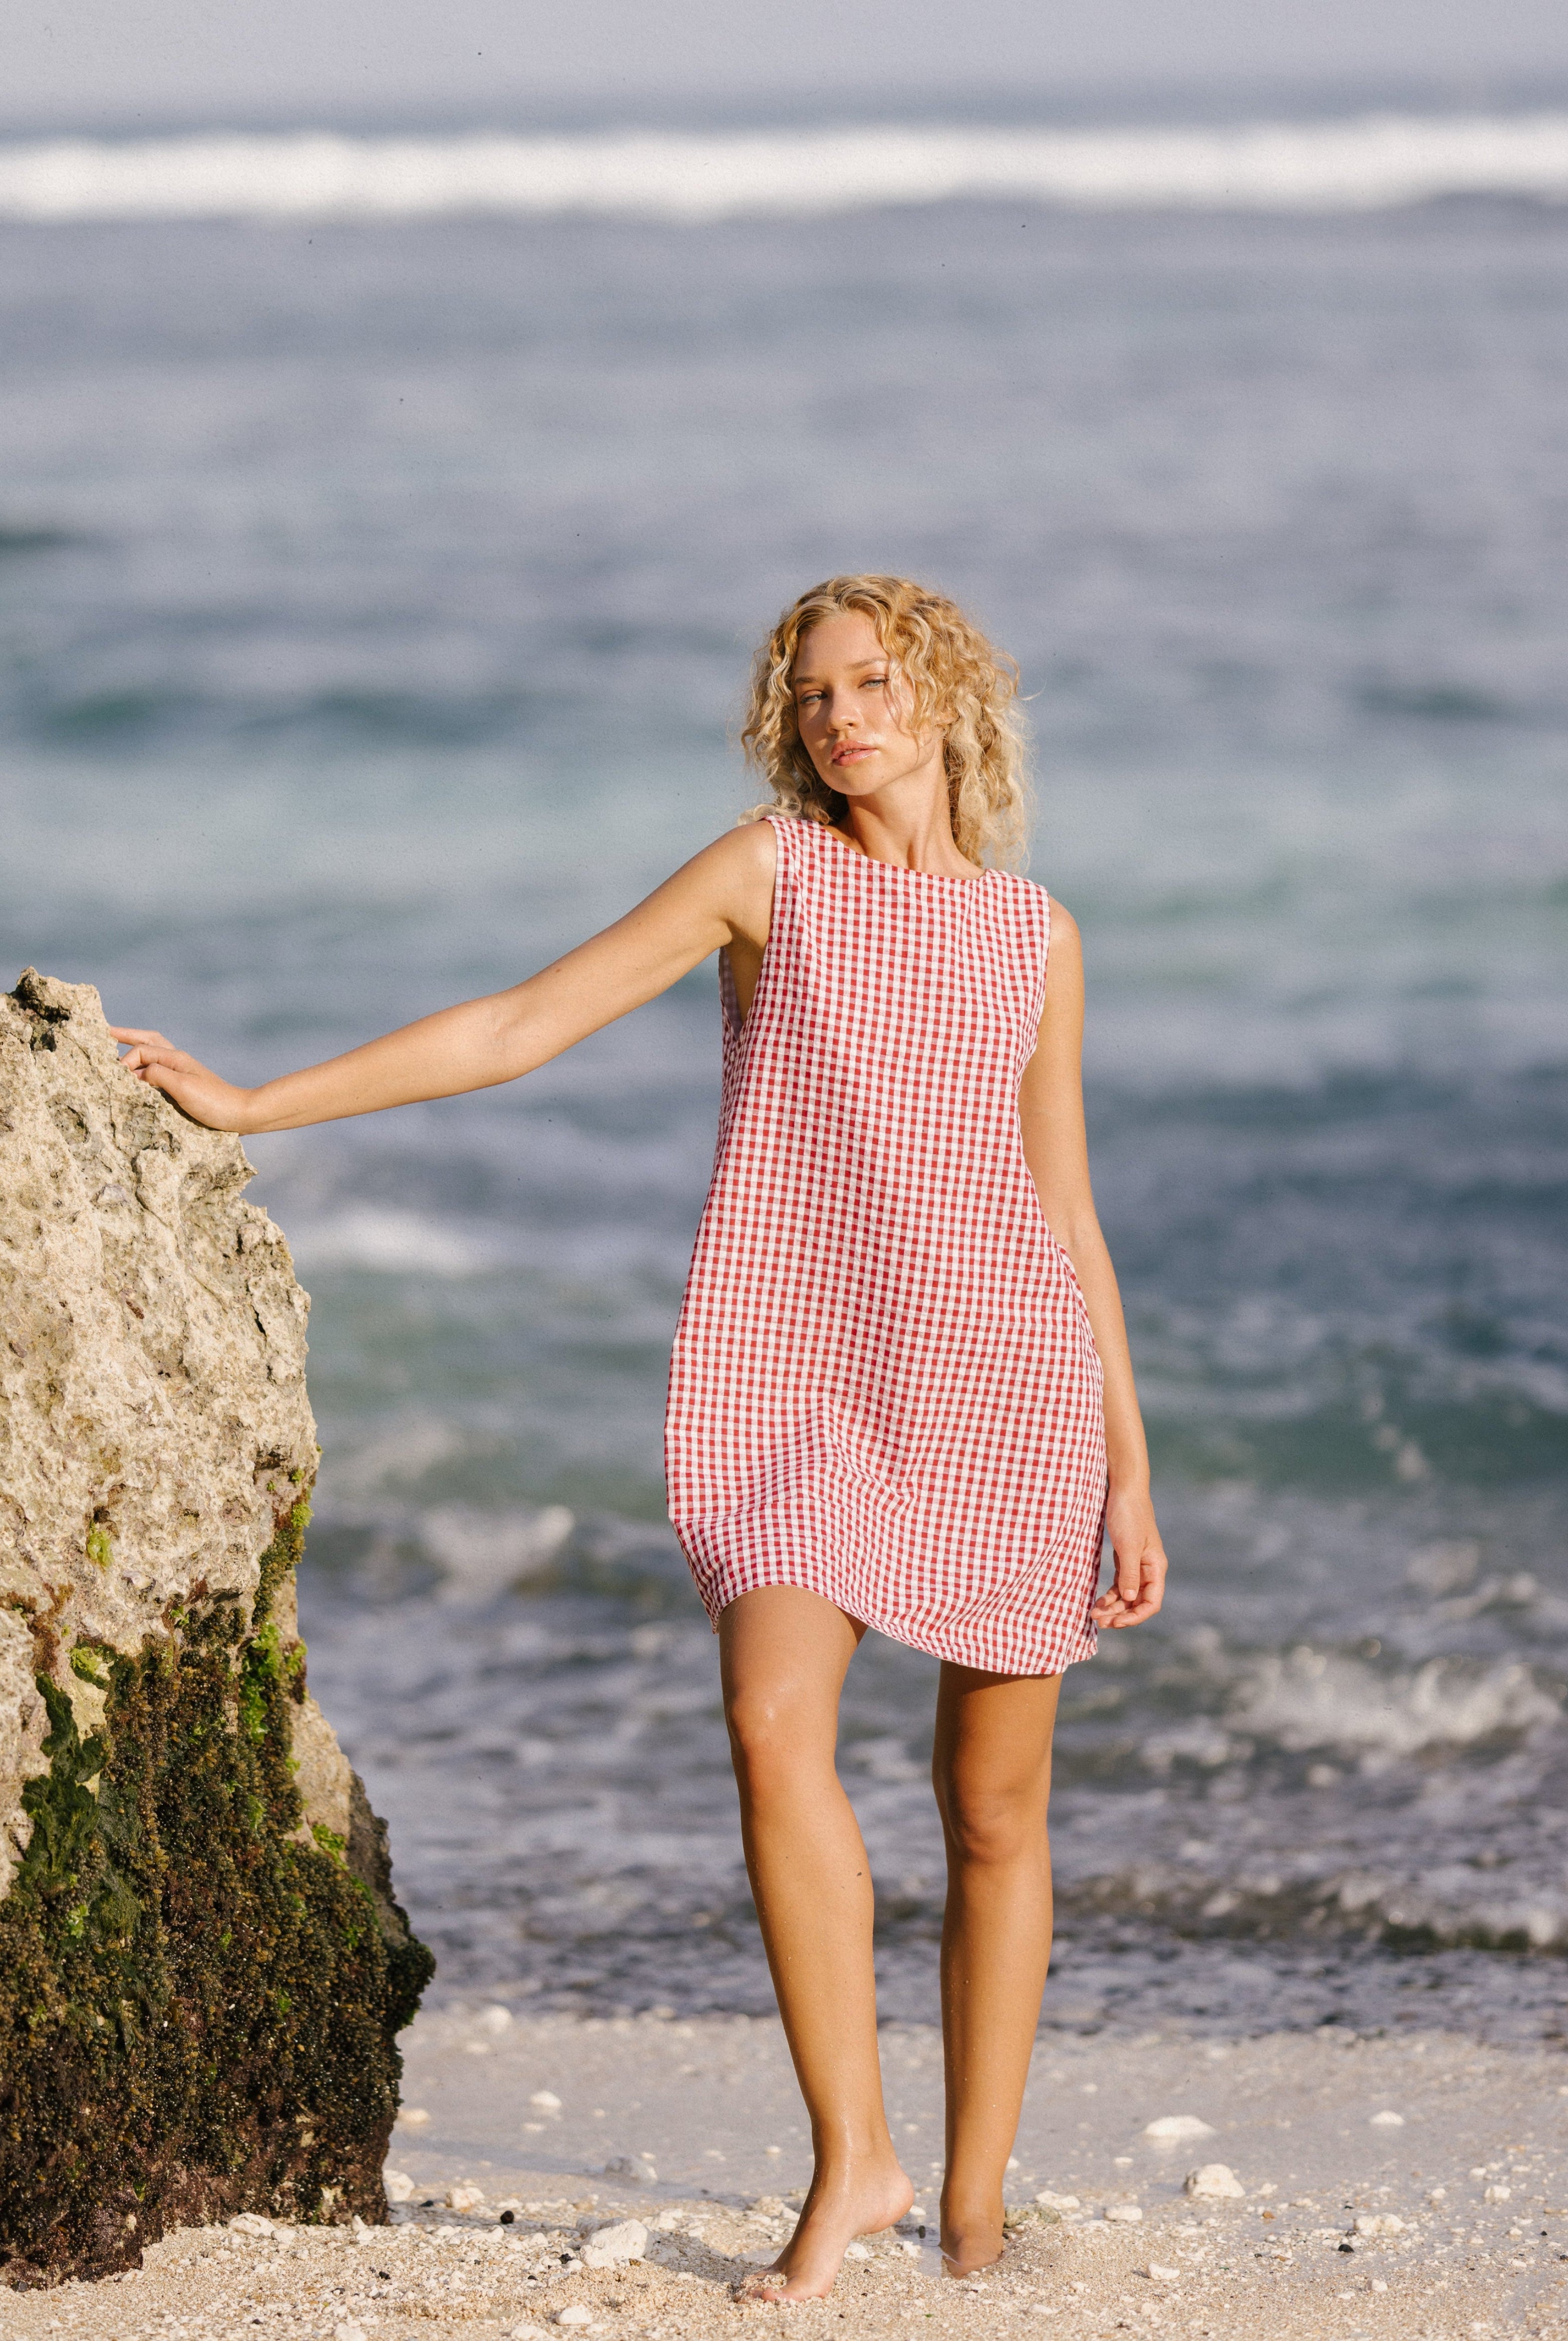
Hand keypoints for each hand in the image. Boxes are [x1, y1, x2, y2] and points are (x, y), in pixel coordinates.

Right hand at [109, 1027, 257, 1132]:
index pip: (141, 1051)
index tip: (115, 1078)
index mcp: (175, 1058)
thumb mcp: (183, 1087)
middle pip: (148, 1041)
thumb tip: (136, 1073)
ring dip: (136, 1047)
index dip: (125, 1062)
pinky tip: (139, 1075)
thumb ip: (158, 1075)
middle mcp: (177, 1061)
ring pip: (154, 1052)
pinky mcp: (184, 1086)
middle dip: (127, 1036)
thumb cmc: (213, 1102)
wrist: (240, 1114)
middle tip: (106, 1032)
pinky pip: (159, 1069)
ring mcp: (182, 1072)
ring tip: (119, 1046)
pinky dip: (145, 1066)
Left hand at [1090, 1487, 1167, 1628]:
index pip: (1151, 1602)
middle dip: (1120, 1615)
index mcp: (1155, 1567)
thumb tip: (1130, 1598)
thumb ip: (1130, 1573)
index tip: (1116, 1623)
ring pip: (1127, 1595)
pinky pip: (1120, 1584)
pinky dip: (1110, 1595)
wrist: (1123, 1490)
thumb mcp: (1128, 1545)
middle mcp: (1149, 1569)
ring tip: (1094, 1614)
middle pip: (1138, 1602)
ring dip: (1113, 1607)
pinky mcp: (1125, 1559)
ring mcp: (1137, 1565)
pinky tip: (1098, 1601)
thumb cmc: (1128, 1515)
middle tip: (1099, 1621)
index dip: (1135, 1617)